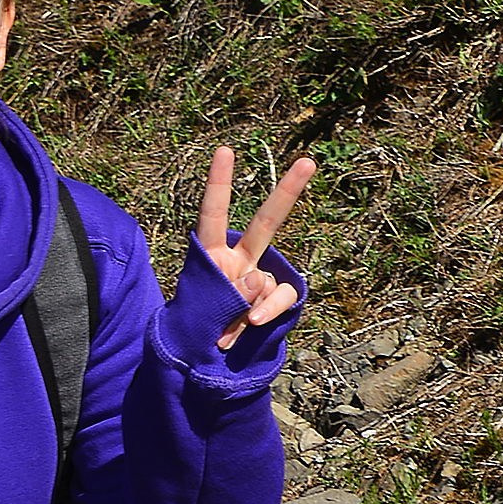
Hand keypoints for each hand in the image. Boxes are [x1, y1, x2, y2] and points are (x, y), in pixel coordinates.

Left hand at [195, 147, 315, 348]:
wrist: (203, 353)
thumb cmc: (194, 324)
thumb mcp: (201, 309)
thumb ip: (228, 295)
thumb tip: (258, 281)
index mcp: (211, 254)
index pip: (213, 215)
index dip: (219, 184)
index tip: (225, 150)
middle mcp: (238, 259)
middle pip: (266, 222)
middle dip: (287, 193)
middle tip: (308, 161)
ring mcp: (259, 278)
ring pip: (268, 281)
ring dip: (250, 306)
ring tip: (230, 325)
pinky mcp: (275, 297)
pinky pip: (280, 298)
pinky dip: (267, 311)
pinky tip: (252, 324)